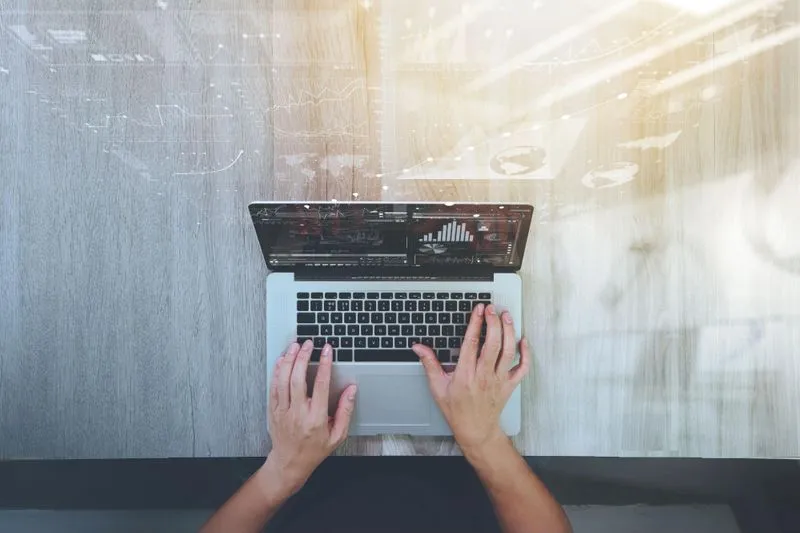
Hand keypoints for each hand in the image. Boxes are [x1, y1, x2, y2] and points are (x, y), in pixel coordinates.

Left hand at [265, 340, 356, 496]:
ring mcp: (283, 411)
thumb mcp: (338, 435)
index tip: (327, 351)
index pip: (320, 385)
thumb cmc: (314, 450)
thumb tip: (351, 389)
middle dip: (302, 357)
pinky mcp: (273, 411)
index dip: (324, 364)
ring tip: (294, 346)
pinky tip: (281, 360)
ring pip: (283, 381)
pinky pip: (273, 387)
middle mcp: (298, 413)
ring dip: (288, 360)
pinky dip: (276, 371)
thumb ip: (346, 410)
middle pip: (298, 379)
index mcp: (316, 418)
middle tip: (308, 344)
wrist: (290, 463)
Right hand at [411, 304, 528, 455]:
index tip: (478, 309)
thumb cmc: (457, 410)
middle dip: (494, 322)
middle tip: (492, 308)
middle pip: (492, 344)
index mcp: (465, 374)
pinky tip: (523, 340)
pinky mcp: (510, 384)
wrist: (475, 430)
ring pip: (508, 351)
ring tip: (506, 317)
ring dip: (509, 331)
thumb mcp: (438, 387)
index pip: (471, 343)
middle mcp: (484, 375)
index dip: (475, 323)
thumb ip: (429, 364)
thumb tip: (419, 347)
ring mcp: (499, 379)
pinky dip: (526, 353)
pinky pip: (522, 367)